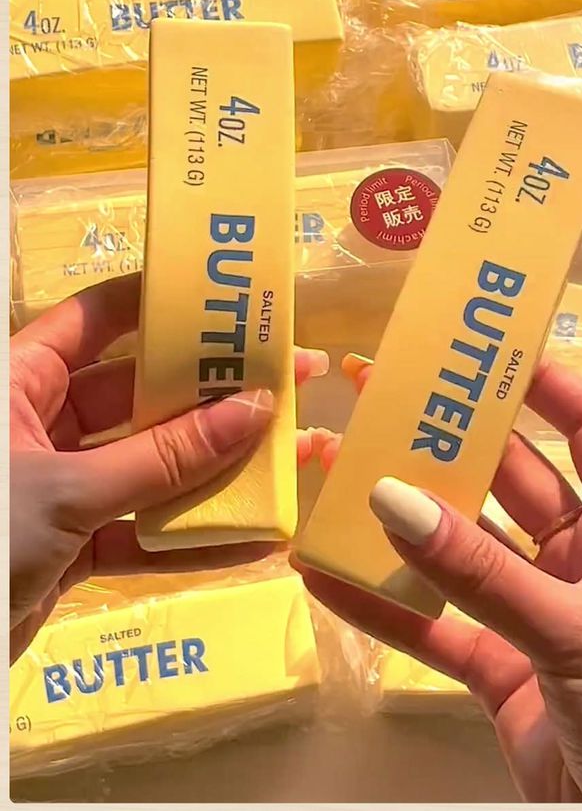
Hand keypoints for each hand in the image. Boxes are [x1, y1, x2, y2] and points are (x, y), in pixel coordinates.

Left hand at [10, 274, 328, 665]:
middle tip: (289, 378)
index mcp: (21, 381)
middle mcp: (44, 423)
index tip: (228, 300)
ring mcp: (63, 485)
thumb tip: (255, 411)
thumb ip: (164, 458)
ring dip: (216, 468)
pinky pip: (141, 531)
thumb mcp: (69, 491)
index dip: (160, 304)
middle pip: (140, 394)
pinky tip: (252, 540)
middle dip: (213, 393)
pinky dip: (190, 539)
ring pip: (151, 464)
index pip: (97, 319)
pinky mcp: (75, 543)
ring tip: (291, 454)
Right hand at [300, 355, 581, 802]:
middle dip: (447, 448)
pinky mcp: (499, 669)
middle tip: (381, 405)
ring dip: (401, 525)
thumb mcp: (573, 631)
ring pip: (460, 553)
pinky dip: (383, 607)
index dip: (543, 385)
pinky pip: (435, 627)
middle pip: (507, 481)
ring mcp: (533, 612)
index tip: (478, 356)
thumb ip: (480, 572)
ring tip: (336, 478)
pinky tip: (327, 577)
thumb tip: (391, 497)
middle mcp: (579, 557)